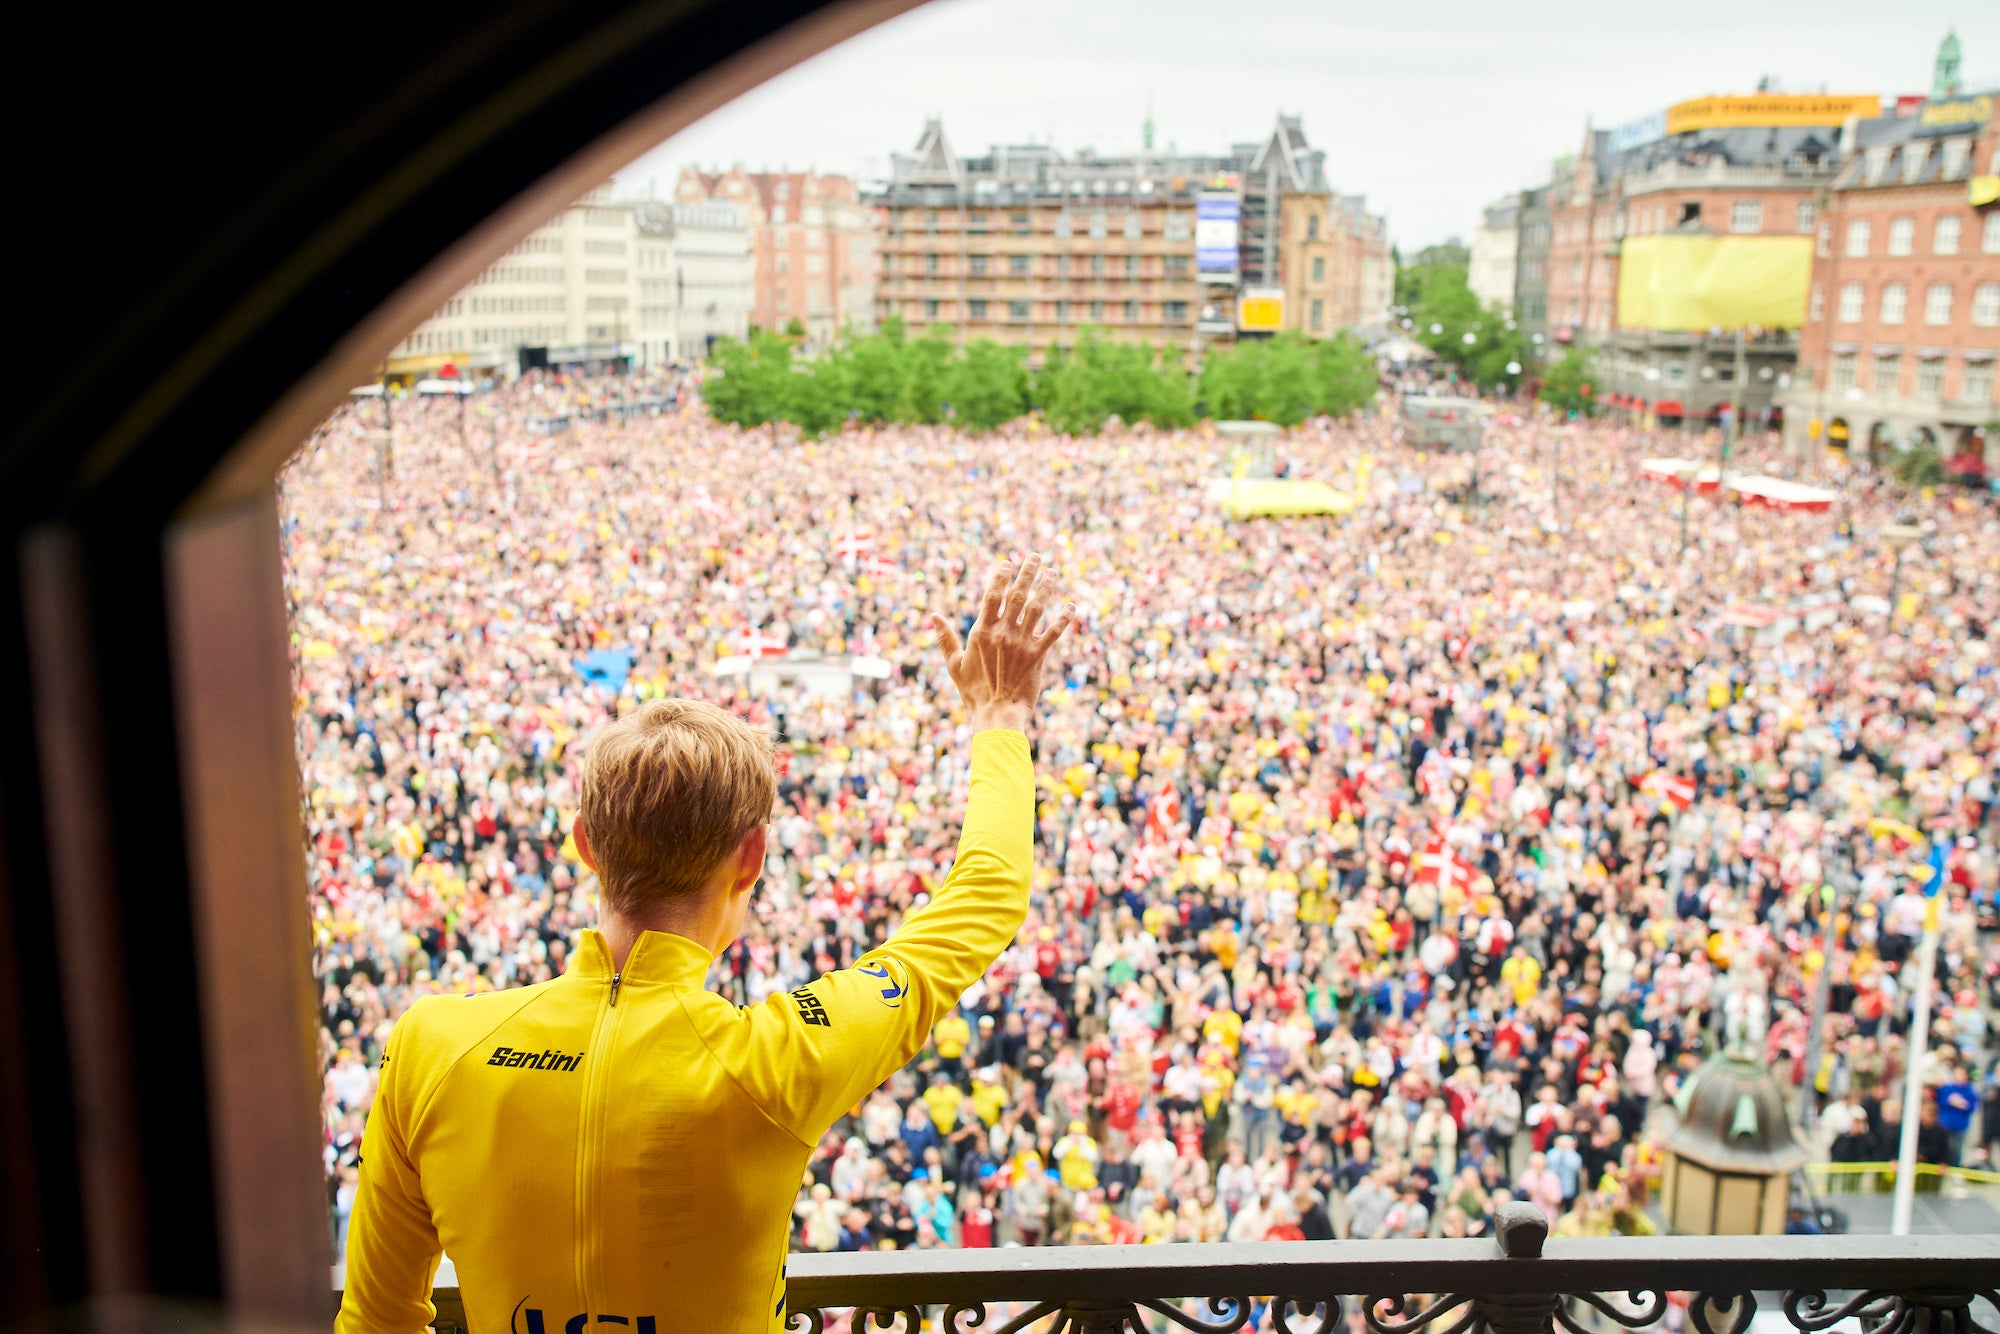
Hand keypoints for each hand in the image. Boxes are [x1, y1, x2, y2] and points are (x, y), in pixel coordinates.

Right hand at [928, 551, 1077, 734]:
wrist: (996, 715)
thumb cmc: (973, 693)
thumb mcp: (954, 665)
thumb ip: (945, 638)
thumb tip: (934, 616)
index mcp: (981, 632)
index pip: (991, 595)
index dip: (1000, 576)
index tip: (1007, 562)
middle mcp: (1002, 633)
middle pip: (1016, 595)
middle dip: (1027, 573)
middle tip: (1035, 557)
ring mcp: (1021, 644)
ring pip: (1037, 608)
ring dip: (1046, 588)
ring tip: (1052, 573)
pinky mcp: (1038, 657)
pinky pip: (1054, 632)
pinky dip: (1064, 618)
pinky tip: (1071, 606)